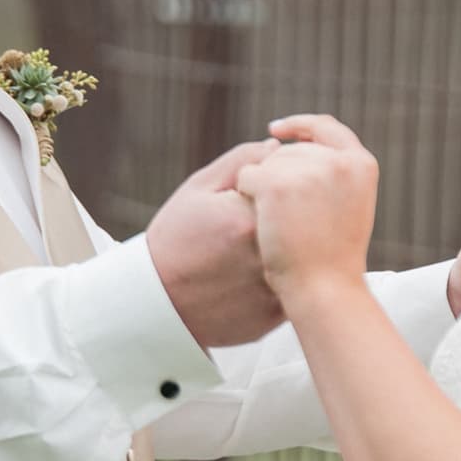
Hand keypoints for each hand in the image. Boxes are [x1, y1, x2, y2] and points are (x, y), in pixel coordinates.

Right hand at [146, 140, 286, 347]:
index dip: (276, 183)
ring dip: (291, 244)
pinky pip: (297, 283)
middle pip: (301, 219)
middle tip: (250, 223)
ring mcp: (274, 287)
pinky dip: (287, 275)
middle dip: (286, 214)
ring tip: (249, 249)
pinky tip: (254, 272)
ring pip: (303, 253)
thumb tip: (278, 148)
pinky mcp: (277, 313)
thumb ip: (241, 161)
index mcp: (248, 216)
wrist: (157, 303)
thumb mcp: (198, 190)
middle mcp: (267, 253)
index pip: (288, 183)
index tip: (256, 192)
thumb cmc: (174, 240)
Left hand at [233, 114, 378, 292]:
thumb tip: (303, 146)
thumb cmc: (334, 260)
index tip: (277, 129)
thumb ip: (335, 175)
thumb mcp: (349, 208)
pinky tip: (261, 222)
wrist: (324, 290)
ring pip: (266, 163)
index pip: (327, 128)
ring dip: (262, 189)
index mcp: (361, 165)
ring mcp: (307, 170)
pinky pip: (246, 177)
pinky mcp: (276, 183)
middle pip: (290, 151)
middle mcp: (337, 161)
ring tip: (279, 225)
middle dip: (279, 175)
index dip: (301, 126)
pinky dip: (245, 196)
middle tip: (288, 218)